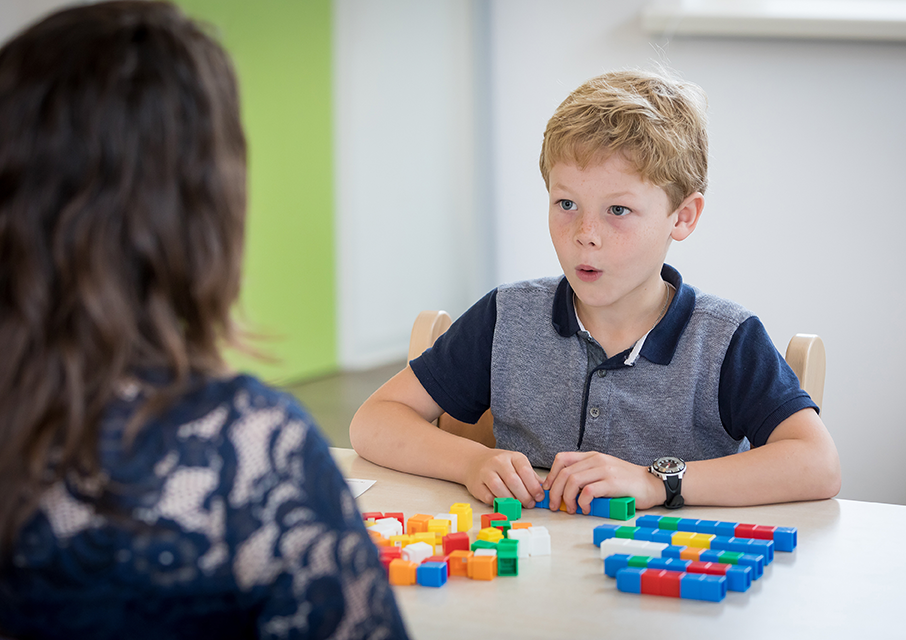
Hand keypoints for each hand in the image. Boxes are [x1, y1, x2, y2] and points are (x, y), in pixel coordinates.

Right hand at [463, 448, 544, 507]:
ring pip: (499, 488)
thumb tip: (546, 490)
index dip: (533, 486)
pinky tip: (504, 504)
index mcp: (512, 456)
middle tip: (530, 504)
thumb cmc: (501, 465)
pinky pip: (488, 497)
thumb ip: (531, 477)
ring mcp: (485, 472)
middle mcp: (498, 461)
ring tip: (518, 505)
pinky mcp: (476, 484)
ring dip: (511, 500)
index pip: (525, 470)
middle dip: (524, 496)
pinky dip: (498, 503)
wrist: (474, 461)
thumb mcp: (517, 465)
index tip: (539, 497)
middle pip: (513, 480)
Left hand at [543, 451, 664, 511]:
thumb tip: (563, 492)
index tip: (548, 490)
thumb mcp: (603, 473)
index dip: (551, 475)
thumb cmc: (627, 483)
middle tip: (554, 506)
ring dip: (566, 498)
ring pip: (573, 481)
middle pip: (564, 473)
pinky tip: (585, 509)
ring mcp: (605, 470)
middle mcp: (596, 460)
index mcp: (592, 456)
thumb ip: (586, 477)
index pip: (562, 459)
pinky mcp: (613, 483)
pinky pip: (588, 491)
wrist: (652, 484)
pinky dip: (582, 502)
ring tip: (570, 509)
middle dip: (554, 492)